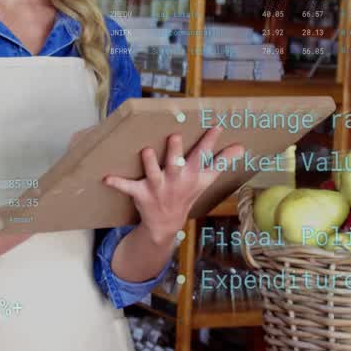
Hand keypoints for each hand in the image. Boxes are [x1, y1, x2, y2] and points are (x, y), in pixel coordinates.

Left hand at [102, 127, 244, 245]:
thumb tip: (243, 147)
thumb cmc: (186, 194)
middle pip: (178, 164)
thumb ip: (222, 162)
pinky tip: (106, 177)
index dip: (211, 143)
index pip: (205, 158)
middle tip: (175, 136)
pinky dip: (117, 183)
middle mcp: (176, 180)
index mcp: (192, 176)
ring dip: (149, 163)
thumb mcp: (206, 180)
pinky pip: (128, 187)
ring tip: (146, 151)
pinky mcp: (142, 194)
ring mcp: (159, 187)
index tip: (217, 126)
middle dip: (176, 152)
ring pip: (154, 173)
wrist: (166, 224)